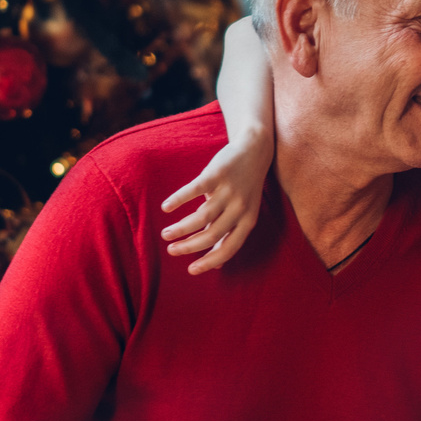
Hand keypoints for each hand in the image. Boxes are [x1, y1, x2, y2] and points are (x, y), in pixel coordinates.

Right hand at [158, 133, 266, 273]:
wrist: (255, 150)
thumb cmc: (245, 186)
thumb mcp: (243, 212)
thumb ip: (229, 234)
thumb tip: (218, 265)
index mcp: (248, 221)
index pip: (229, 248)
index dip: (210, 262)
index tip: (190, 270)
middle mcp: (240, 208)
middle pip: (212, 234)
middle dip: (189, 246)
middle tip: (171, 250)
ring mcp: (229, 190)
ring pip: (202, 215)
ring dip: (181, 228)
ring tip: (165, 234)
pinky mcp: (217, 173)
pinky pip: (195, 189)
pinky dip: (179, 199)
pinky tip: (166, 207)